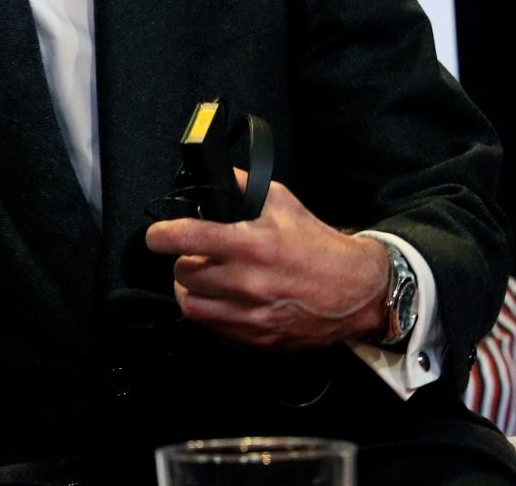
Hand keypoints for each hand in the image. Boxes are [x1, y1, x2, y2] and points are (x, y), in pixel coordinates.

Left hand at [145, 169, 389, 349]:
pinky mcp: (257, 338)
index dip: (160, 235)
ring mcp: (251, 315)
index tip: (157, 236)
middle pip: (182, 274)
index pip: (184, 238)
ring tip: (205, 280)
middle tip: (197, 256)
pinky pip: (213, 328)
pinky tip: (225, 299)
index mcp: (250, 245)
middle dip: (183, 262)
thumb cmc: (319, 246)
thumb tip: (213, 177)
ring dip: (192, 291)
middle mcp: (246, 282)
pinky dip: (212, 312)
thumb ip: (243, 188)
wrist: (358, 291)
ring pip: (191, 305)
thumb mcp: (283, 204)